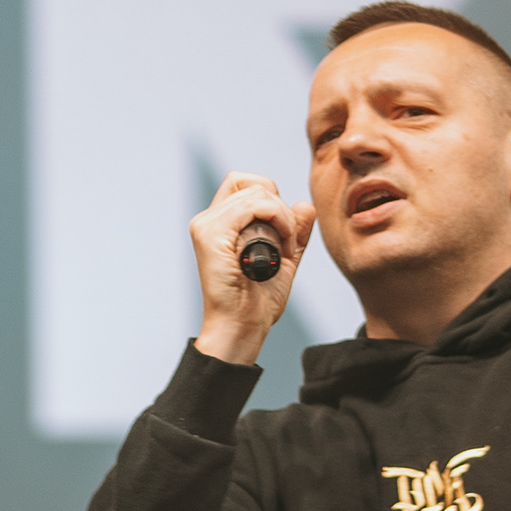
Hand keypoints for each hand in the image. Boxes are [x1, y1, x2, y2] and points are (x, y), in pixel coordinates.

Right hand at [190, 174, 316, 365]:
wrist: (243, 327)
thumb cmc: (258, 302)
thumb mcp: (284, 260)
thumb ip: (294, 231)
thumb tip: (304, 205)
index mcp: (220, 224)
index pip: (245, 184)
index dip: (271, 199)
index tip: (284, 232)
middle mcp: (208, 221)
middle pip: (253, 183)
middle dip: (280, 207)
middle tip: (289, 243)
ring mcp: (206, 226)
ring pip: (258, 192)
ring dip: (283, 217)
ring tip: (286, 249)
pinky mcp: (210, 234)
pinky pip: (254, 205)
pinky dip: (277, 219)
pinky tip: (283, 246)